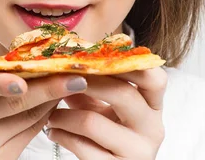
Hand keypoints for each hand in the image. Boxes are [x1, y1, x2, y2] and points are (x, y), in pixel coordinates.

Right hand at [0, 71, 87, 159]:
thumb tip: (30, 56)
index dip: (1, 84)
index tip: (23, 80)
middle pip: (13, 104)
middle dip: (48, 88)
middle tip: (76, 76)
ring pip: (27, 118)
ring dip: (53, 99)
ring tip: (74, 82)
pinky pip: (30, 132)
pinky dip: (45, 115)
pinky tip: (56, 100)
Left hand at [45, 67, 167, 158]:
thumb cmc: (106, 135)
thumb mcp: (103, 108)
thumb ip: (92, 85)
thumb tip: (67, 58)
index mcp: (153, 107)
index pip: (155, 79)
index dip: (128, 64)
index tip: (97, 55)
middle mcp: (152, 128)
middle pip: (124, 93)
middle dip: (87, 82)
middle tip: (62, 77)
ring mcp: (138, 152)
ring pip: (92, 122)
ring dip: (63, 115)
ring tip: (50, 113)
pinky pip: (82, 148)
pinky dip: (61, 136)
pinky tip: (52, 131)